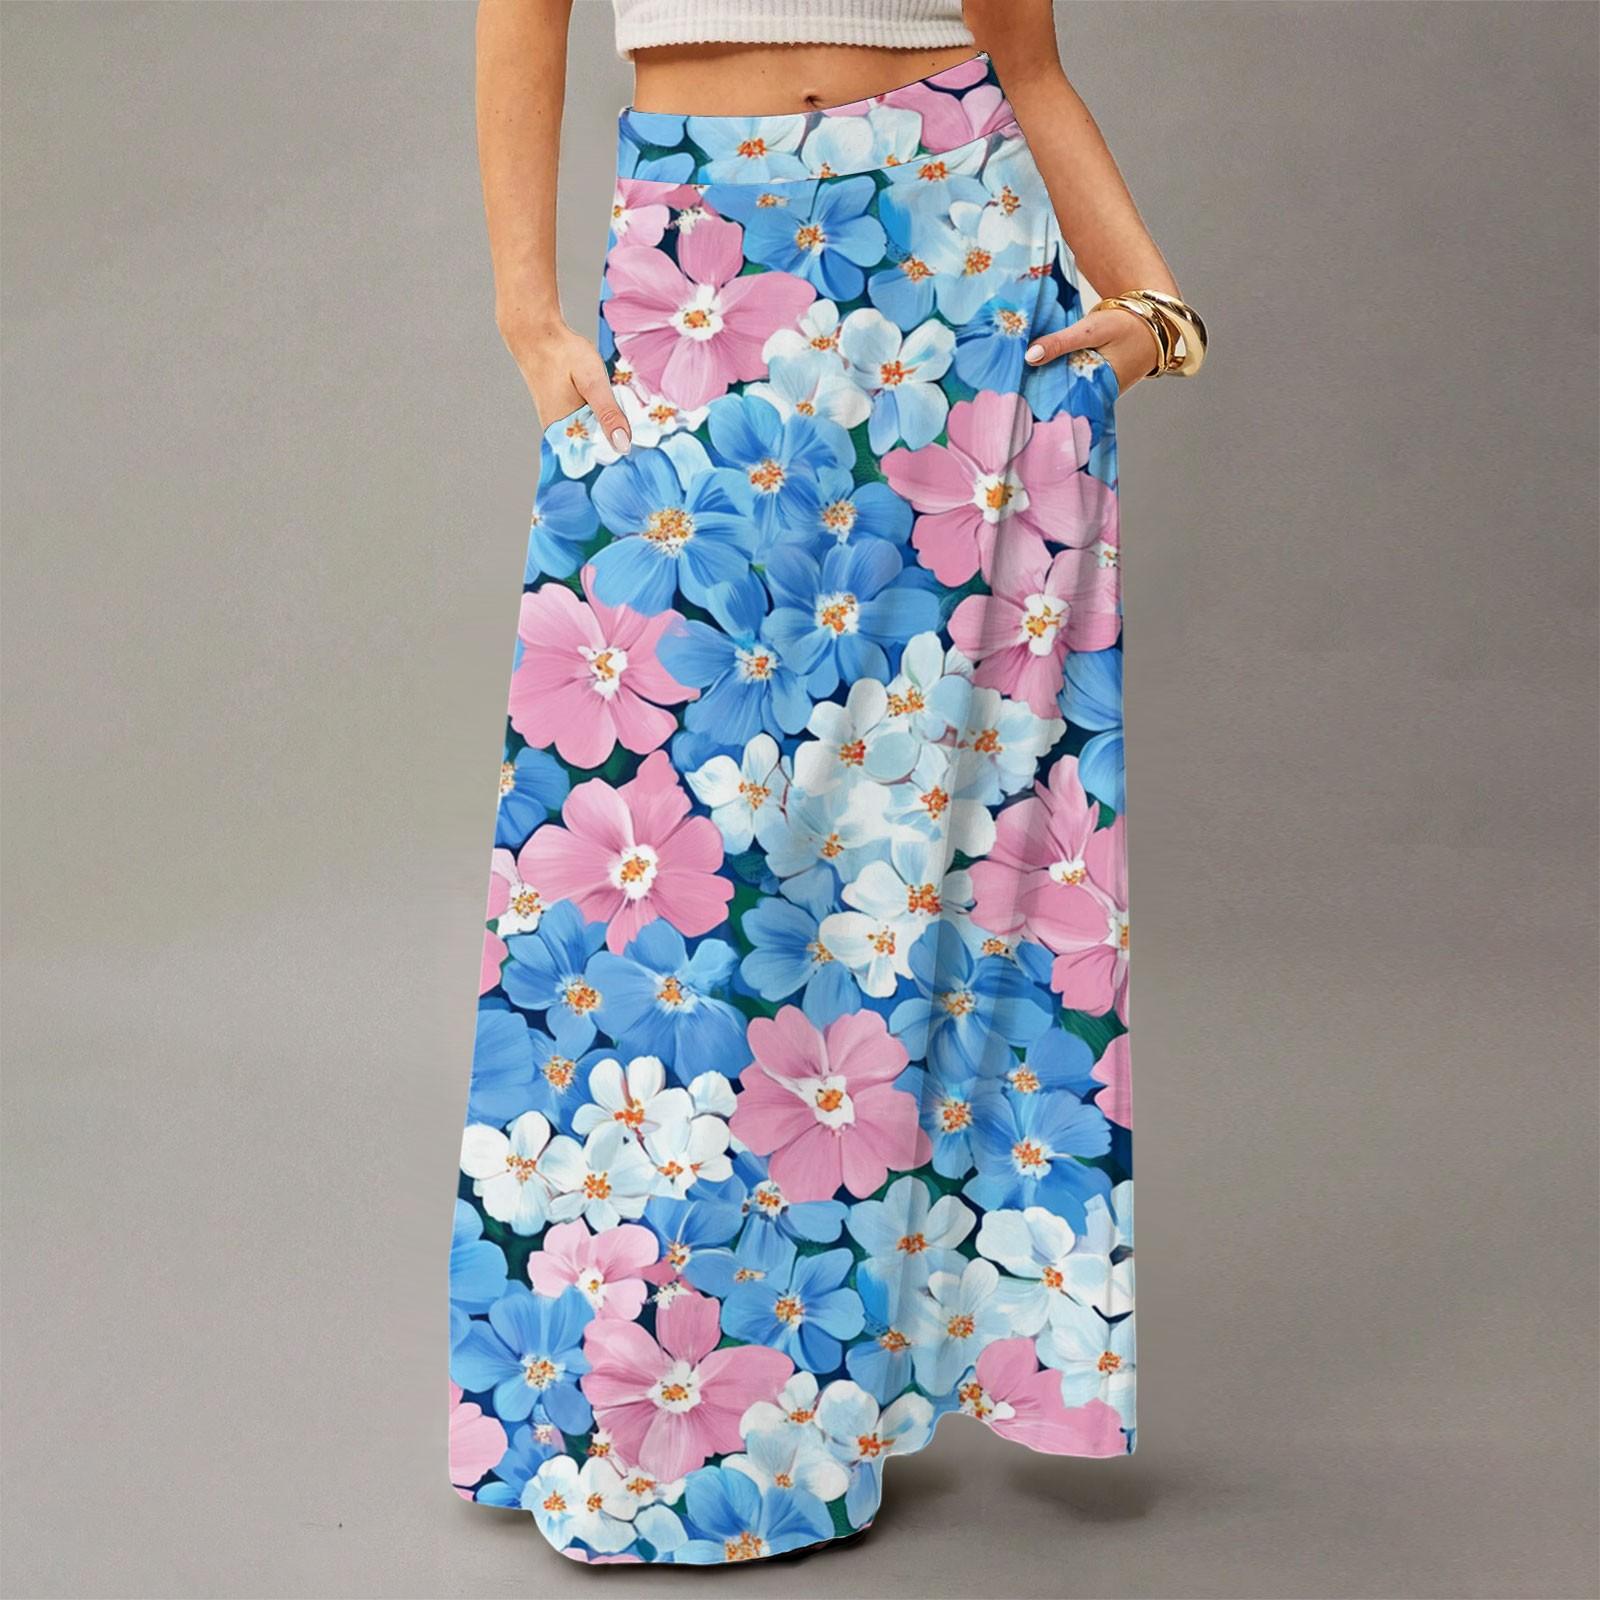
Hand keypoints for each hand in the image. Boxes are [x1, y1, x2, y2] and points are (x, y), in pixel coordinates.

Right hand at [500, 315, 630, 449]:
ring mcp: (560, 426)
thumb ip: (608, 414)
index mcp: (564, 433)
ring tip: (627, 419)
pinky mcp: (563, 417)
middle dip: (618, 444)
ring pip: (593, 438)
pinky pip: (587, 427)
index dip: (619, 458)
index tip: (641, 454)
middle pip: (596, 451)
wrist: (537, 335)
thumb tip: (622, 446)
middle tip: (642, 436)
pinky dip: (601, 420)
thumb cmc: (561, 354)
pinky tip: (611, 411)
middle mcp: (559, 435)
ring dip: (610, 431)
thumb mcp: (592, 382)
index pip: (597, 461)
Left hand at [1024, 304, 1161, 397]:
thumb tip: (1029, 357)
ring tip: (1016, 385)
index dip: (1037, 400)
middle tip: (1009, 392)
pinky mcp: (1094, 380)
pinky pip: (1072, 382)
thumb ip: (1061, 342)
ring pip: (1066, 390)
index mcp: (1099, 388)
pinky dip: (1058, 376)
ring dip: (1047, 385)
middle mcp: (1097, 394)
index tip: (1013, 397)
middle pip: (1062, 399)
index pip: (1062, 402)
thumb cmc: (1126, 323)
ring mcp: (1096, 389)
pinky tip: (1037, 373)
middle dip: (1038, 395)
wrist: (1152, 320)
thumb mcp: (1091, 329)